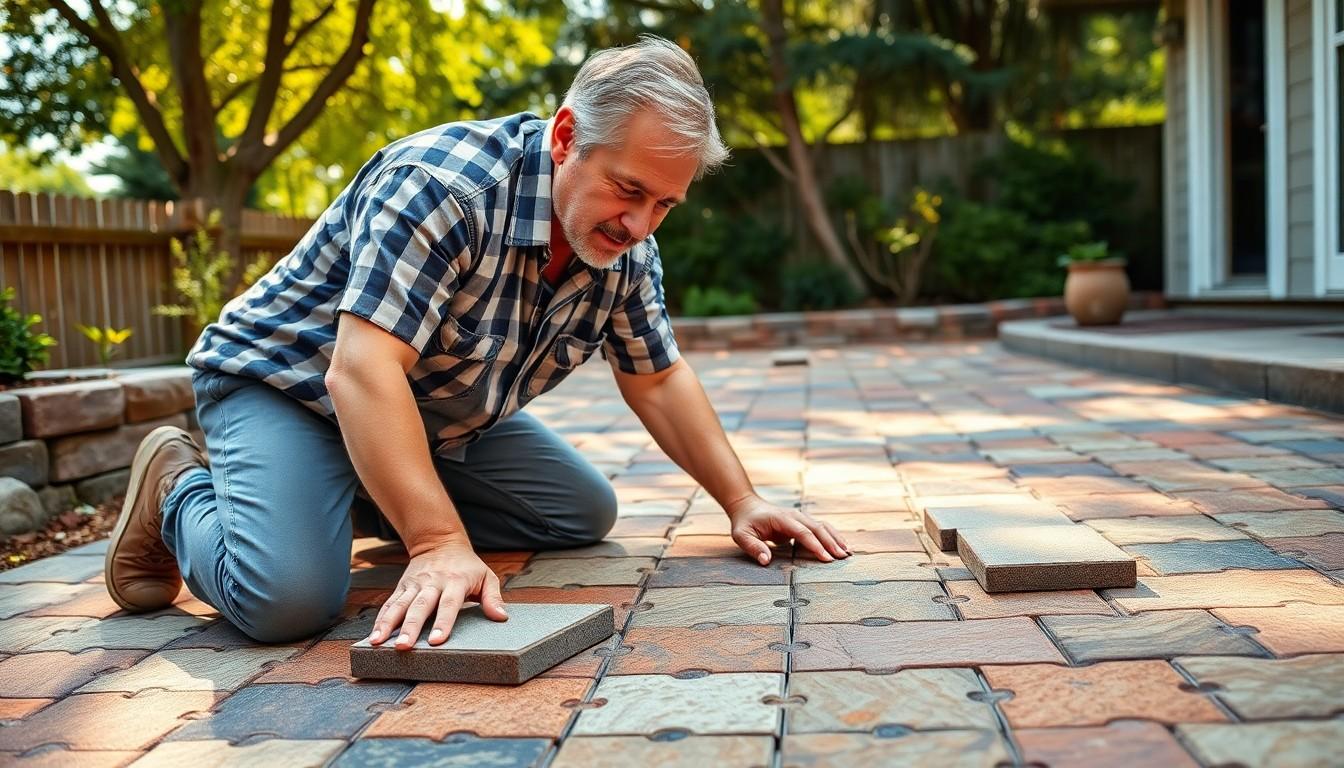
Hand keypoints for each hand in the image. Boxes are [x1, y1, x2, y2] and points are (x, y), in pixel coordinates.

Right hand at [367, 537, 507, 648]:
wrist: (440, 541)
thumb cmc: (467, 565)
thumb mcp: (486, 576)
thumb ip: (493, 597)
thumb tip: (502, 617)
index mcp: (455, 581)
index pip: (449, 604)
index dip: (442, 622)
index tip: (436, 640)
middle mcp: (432, 583)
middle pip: (420, 606)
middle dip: (410, 627)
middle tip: (404, 647)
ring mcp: (415, 584)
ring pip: (400, 605)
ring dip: (388, 624)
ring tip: (378, 643)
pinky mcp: (402, 586)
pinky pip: (390, 603)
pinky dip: (381, 619)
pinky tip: (374, 636)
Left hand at [727, 496, 849, 564]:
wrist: (747, 506)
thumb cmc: (745, 522)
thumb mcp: (741, 535)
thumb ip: (753, 547)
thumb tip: (765, 561)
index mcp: (782, 518)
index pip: (802, 532)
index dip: (815, 545)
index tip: (826, 558)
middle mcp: (795, 515)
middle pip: (818, 528)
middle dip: (831, 543)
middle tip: (842, 558)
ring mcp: (800, 517)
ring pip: (823, 527)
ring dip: (836, 539)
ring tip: (848, 553)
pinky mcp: (802, 522)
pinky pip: (820, 528)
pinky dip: (832, 536)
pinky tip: (841, 546)